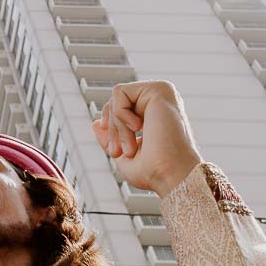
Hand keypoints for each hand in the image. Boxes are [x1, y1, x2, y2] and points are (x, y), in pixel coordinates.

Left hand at [92, 81, 203, 196]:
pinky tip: (138, 128)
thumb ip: (111, 136)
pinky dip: (120, 115)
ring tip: (131, 147)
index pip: (120, 109)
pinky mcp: (159, 90)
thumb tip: (96, 123)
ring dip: (117, 125)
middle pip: (116, 102)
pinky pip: (120, 92)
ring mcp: (161, 94)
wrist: (170, 175)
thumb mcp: (124, 154)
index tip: (116, 153)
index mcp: (155, 114)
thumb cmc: (154, 172)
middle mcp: (160, 102)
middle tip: (118, 152)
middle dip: (112, 129)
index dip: (111, 130)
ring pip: (117, 98)